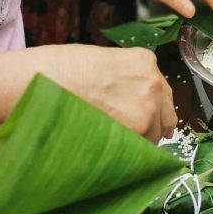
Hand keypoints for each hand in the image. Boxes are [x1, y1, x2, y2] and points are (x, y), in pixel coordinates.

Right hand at [38, 44, 176, 142]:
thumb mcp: (104, 60)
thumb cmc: (64, 67)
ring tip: (115, 143)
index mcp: (145, 61)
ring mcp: (147, 107)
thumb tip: (127, 96)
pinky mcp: (137, 129)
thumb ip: (125, 76)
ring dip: (140, 141)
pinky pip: (142, 148)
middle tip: (134, 135)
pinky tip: (114, 151)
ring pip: (155, 134)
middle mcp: (152, 82)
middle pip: (166, 114)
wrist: (47, 78)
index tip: (145, 116)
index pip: (161, 90)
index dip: (152, 106)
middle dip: (152, 124)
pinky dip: (131, 153)